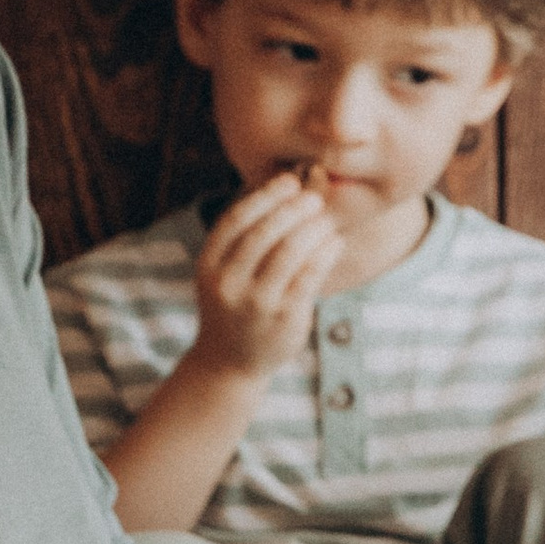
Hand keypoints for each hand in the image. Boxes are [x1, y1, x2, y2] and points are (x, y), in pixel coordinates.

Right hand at [190, 174, 342, 377]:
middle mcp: (228, 283)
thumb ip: (245, 239)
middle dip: (294, 209)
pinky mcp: (283, 318)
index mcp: (209, 265)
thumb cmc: (234, 306)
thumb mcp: (223, 274)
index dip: (265, 196)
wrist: (229, 362)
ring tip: (326, 220)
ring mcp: (255, 303)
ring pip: (289, 252)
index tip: (289, 181)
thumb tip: (285, 189)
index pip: (236, 220)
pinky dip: (326, 252)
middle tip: (314, 198)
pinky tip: (335, 242)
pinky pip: (310, 276)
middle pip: (264, 233)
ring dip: (313, 229)